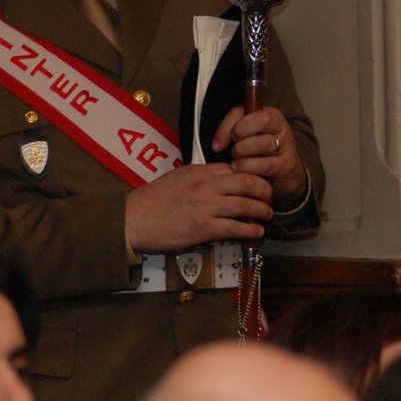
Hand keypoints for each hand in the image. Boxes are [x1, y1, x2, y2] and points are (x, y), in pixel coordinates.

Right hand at [124, 162, 271, 252]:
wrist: (132, 220)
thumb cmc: (150, 203)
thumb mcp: (174, 180)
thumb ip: (197, 180)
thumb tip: (217, 186)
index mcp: (197, 172)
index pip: (233, 168)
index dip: (250, 175)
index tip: (255, 185)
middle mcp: (205, 186)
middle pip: (248, 182)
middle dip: (264, 190)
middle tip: (268, 198)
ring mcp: (206, 206)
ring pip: (247, 204)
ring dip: (263, 211)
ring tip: (266, 216)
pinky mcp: (204, 227)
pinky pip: (236, 227)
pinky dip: (251, 230)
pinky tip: (256, 232)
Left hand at [212, 106, 307, 207]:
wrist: (281, 173)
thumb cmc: (257, 152)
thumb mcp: (241, 137)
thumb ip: (227, 132)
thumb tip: (217, 145)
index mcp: (267, 114)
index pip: (243, 111)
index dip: (228, 127)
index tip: (218, 144)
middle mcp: (280, 127)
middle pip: (261, 121)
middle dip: (240, 138)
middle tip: (233, 151)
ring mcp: (287, 145)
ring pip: (265, 142)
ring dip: (244, 154)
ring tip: (236, 162)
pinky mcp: (288, 164)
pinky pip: (267, 164)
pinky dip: (250, 168)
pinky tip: (242, 170)